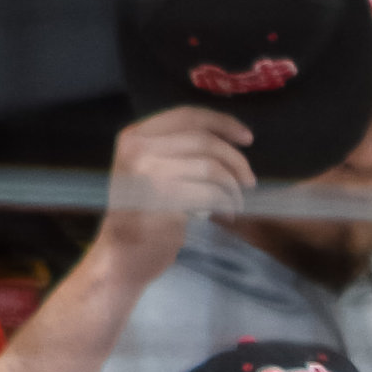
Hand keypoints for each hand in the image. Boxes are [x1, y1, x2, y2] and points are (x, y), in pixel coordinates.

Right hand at [100, 107, 256, 286]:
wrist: (122, 255)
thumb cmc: (142, 214)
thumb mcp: (148, 170)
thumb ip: (176, 150)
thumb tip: (227, 141)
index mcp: (135, 136)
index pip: (187, 116)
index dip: (222, 124)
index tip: (247, 138)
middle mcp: (139, 149)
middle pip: (204, 141)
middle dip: (236, 160)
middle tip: (249, 181)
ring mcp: (149, 174)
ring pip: (211, 168)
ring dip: (233, 187)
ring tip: (236, 203)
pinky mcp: (164, 202)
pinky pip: (211, 194)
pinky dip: (227, 204)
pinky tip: (227, 215)